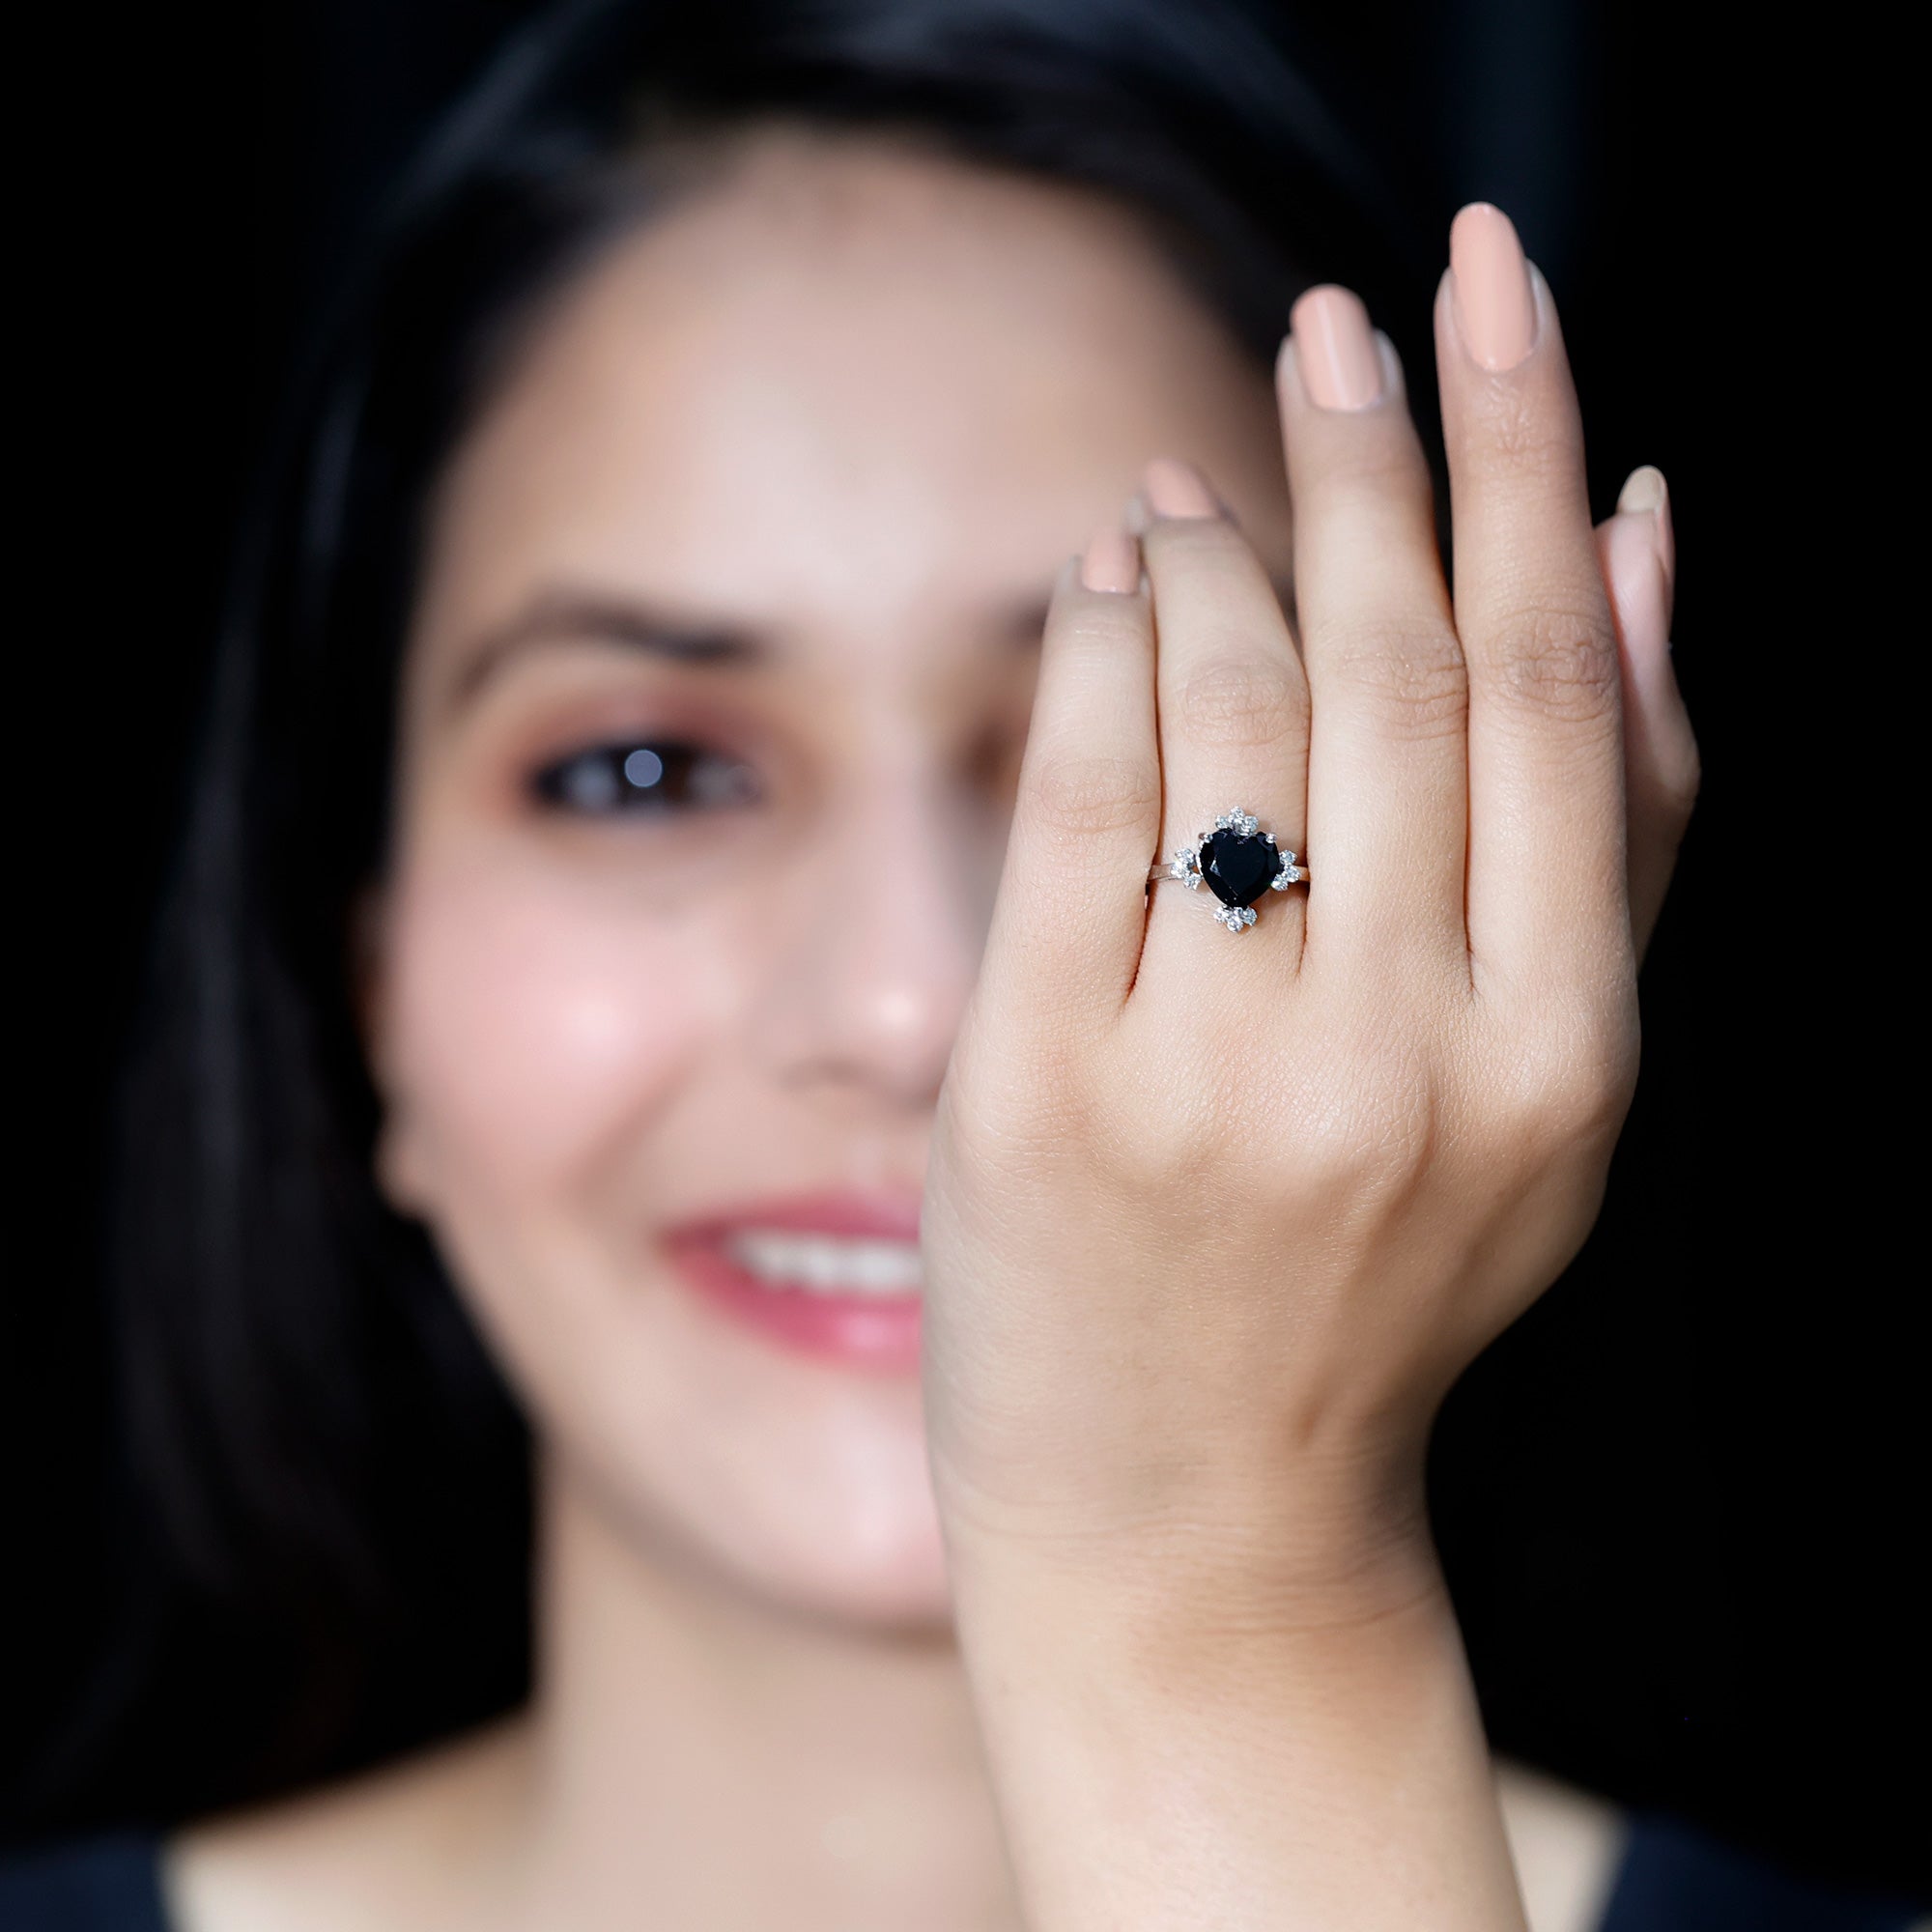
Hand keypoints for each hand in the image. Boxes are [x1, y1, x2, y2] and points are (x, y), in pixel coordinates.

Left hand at [920, 204, 1698, 1621]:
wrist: (1193, 1519)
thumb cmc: (1366, 1288)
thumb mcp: (1545, 1086)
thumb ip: (1611, 823)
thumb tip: (1649, 540)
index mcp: (1557, 1052)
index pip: (1546, 685)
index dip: (1524, 456)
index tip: (1495, 290)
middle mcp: (1400, 1056)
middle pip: (1397, 670)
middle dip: (1372, 454)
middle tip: (1341, 321)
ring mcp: (1214, 1075)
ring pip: (1233, 712)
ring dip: (1217, 558)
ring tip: (1203, 495)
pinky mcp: (1044, 1088)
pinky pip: (1079, 795)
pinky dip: (1096, 650)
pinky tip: (1108, 583)